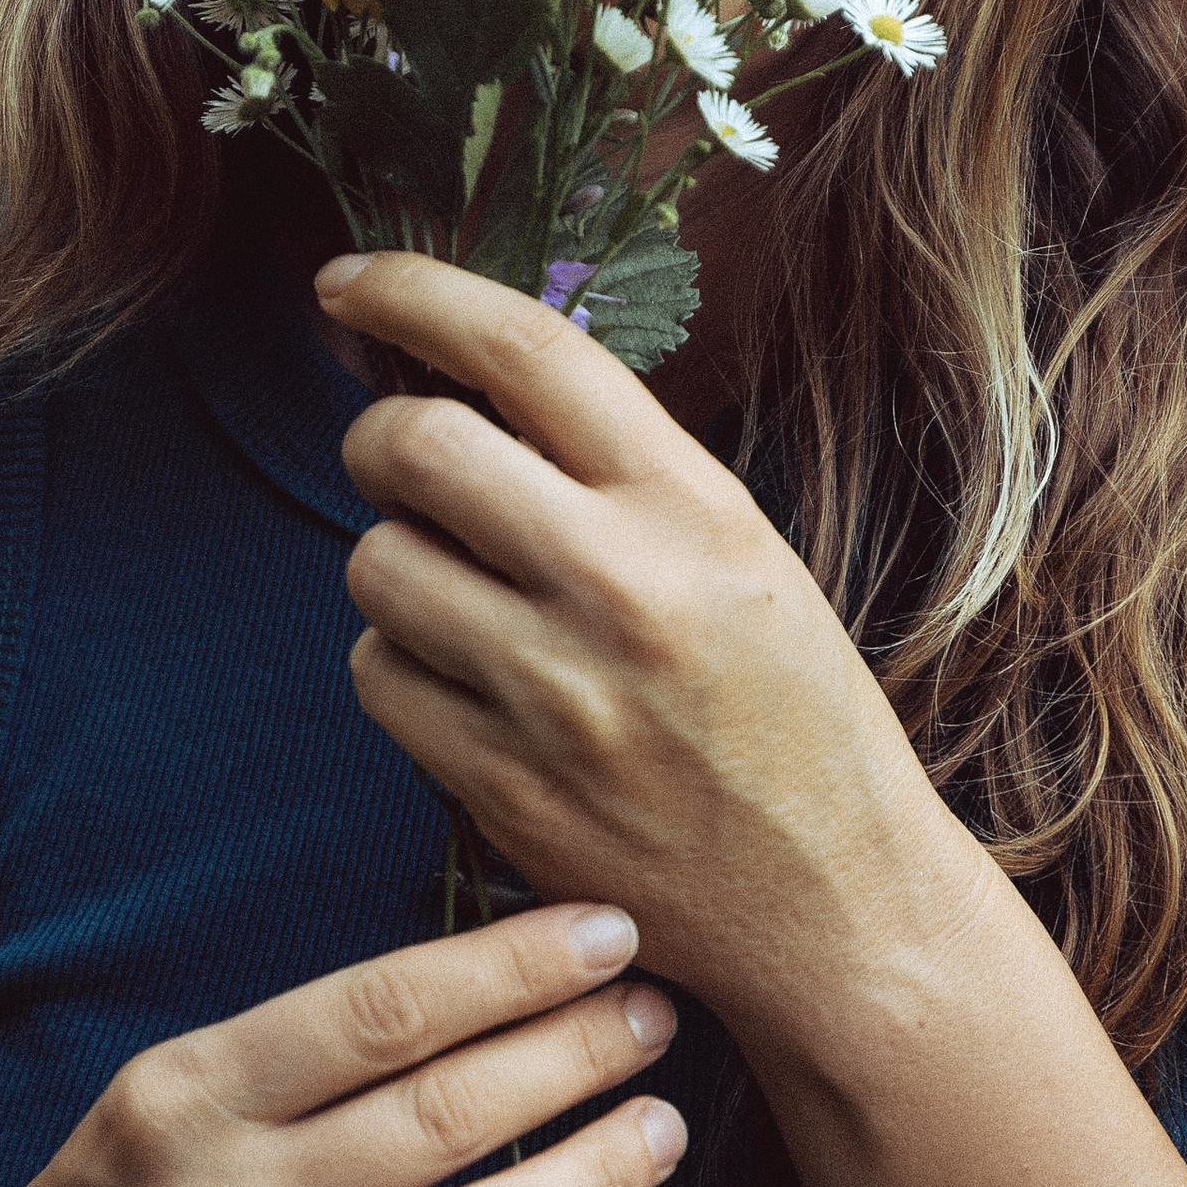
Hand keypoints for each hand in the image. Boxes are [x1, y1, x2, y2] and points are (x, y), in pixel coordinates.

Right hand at [0, 905, 684, 1186]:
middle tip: (657, 1014)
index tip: (608, 934)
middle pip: (440, 1116)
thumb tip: (500, 982)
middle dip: (574, 1053)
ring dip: (592, 1173)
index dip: (512, 967)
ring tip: (660, 1124)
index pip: (380, 1013)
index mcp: (184, 1102)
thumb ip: (305, 1052)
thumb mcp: (167, 1098)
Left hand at [321, 251, 995, 1035]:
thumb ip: (618, 471)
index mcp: (691, 505)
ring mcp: (554, 692)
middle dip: (379, 441)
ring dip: (394, 568)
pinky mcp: (502, 785)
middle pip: (413, 446)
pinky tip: (465, 687)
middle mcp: (620, 584)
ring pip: (375, 567)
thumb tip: (466, 383)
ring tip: (461, 599)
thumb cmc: (793, 714)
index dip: (413, 291)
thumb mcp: (742, 553)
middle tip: (397, 464)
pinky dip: (399, 669)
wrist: (838, 903)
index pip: (523, 348)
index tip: (348, 283)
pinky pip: (378, 679)